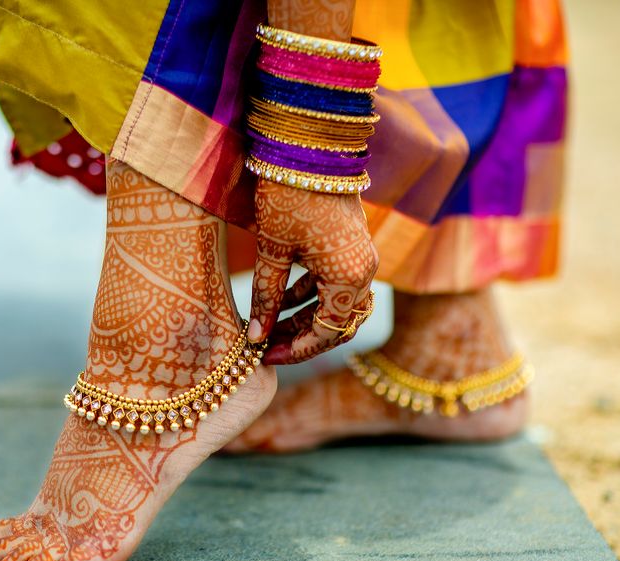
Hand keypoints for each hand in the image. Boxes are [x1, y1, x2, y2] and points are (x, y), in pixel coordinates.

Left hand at [248, 179, 377, 363]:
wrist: (309, 146)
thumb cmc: (288, 195)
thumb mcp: (272, 250)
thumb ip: (266, 296)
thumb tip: (255, 337)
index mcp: (349, 277)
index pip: (327, 332)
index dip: (297, 349)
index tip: (266, 356)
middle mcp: (364, 270)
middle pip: (339, 323)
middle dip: (303, 338)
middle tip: (267, 348)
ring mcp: (361, 256)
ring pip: (338, 304)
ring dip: (307, 318)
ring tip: (270, 327)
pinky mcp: (351, 244)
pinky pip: (336, 282)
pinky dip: (311, 295)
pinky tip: (281, 300)